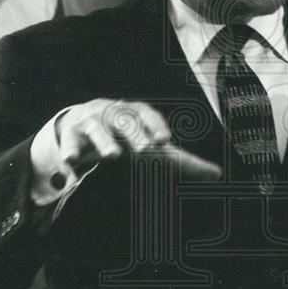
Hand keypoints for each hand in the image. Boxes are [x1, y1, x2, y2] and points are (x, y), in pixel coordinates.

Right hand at [55, 99, 221, 182]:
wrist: (82, 121)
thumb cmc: (127, 136)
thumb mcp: (152, 145)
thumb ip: (182, 161)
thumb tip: (218, 174)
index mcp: (136, 114)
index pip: (149, 116)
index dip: (157, 126)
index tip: (165, 140)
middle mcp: (114, 114)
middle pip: (126, 122)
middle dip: (136, 134)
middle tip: (147, 150)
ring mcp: (92, 123)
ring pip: (97, 129)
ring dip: (105, 141)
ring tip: (112, 156)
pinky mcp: (71, 135)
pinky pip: (69, 142)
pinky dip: (70, 150)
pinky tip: (71, 162)